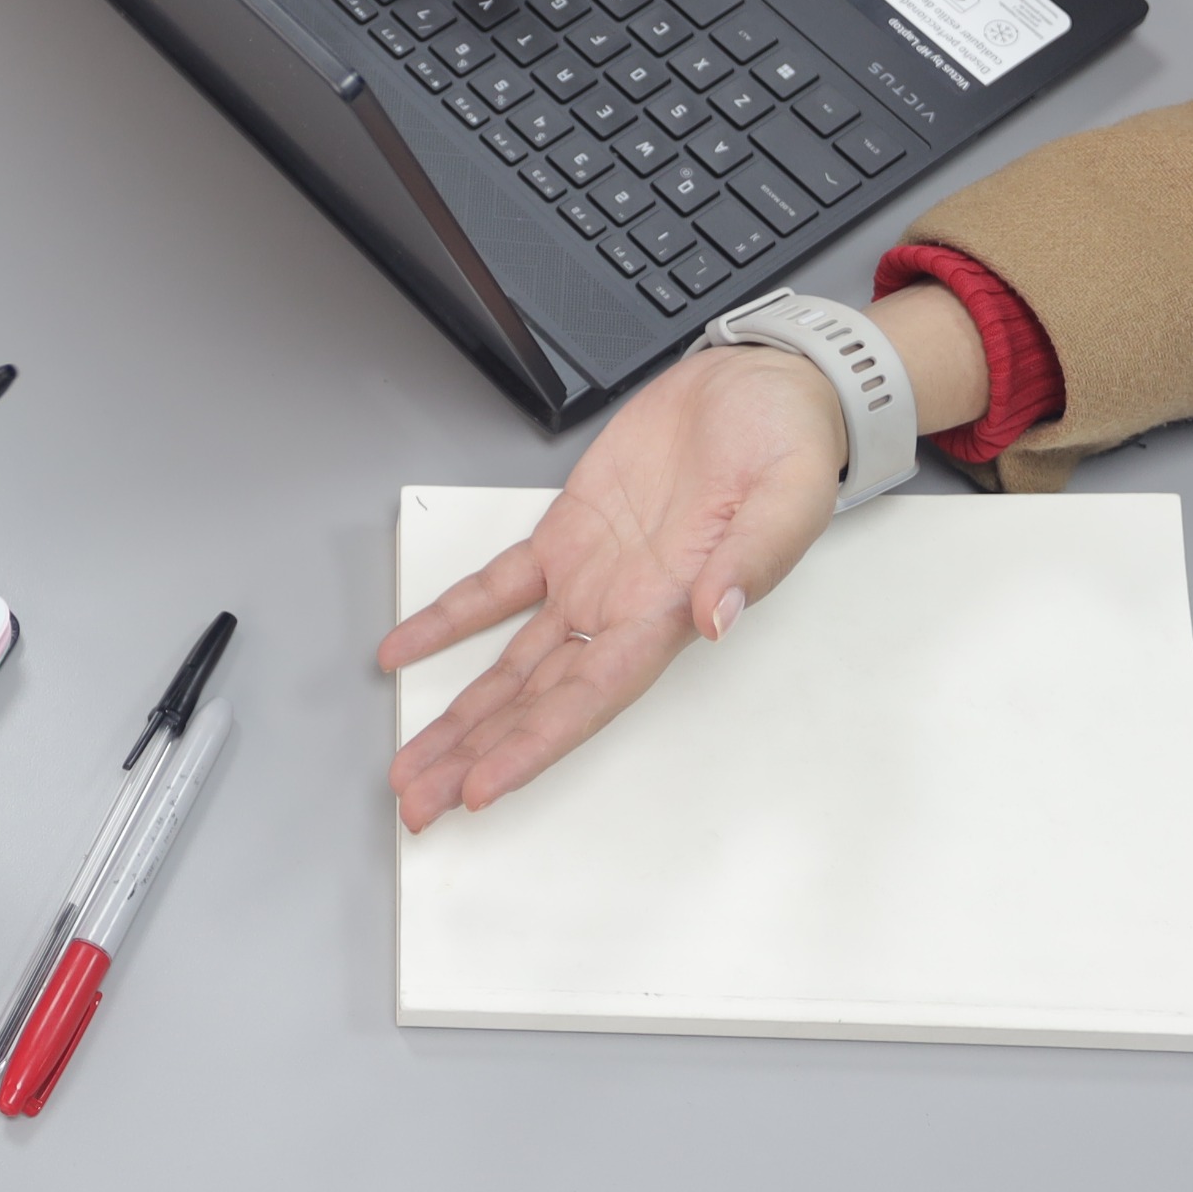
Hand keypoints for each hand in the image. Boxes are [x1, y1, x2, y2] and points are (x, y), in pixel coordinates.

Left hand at [382, 345, 839, 830]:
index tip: (480, 787)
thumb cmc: (787, 444)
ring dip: (457, 716)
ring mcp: (588, 579)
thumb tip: (718, 616)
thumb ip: (751, 560)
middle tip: (418, 802)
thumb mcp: (788, 496)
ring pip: (507, 666)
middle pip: (533, 704)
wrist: (763, 389)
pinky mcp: (566, 536)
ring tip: (408, 763)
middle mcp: (620, 610)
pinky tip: (404, 650)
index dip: (530, 747)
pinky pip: (494, 590)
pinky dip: (447, 620)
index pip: (586, 702)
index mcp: (668, 613)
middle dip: (472, 755)